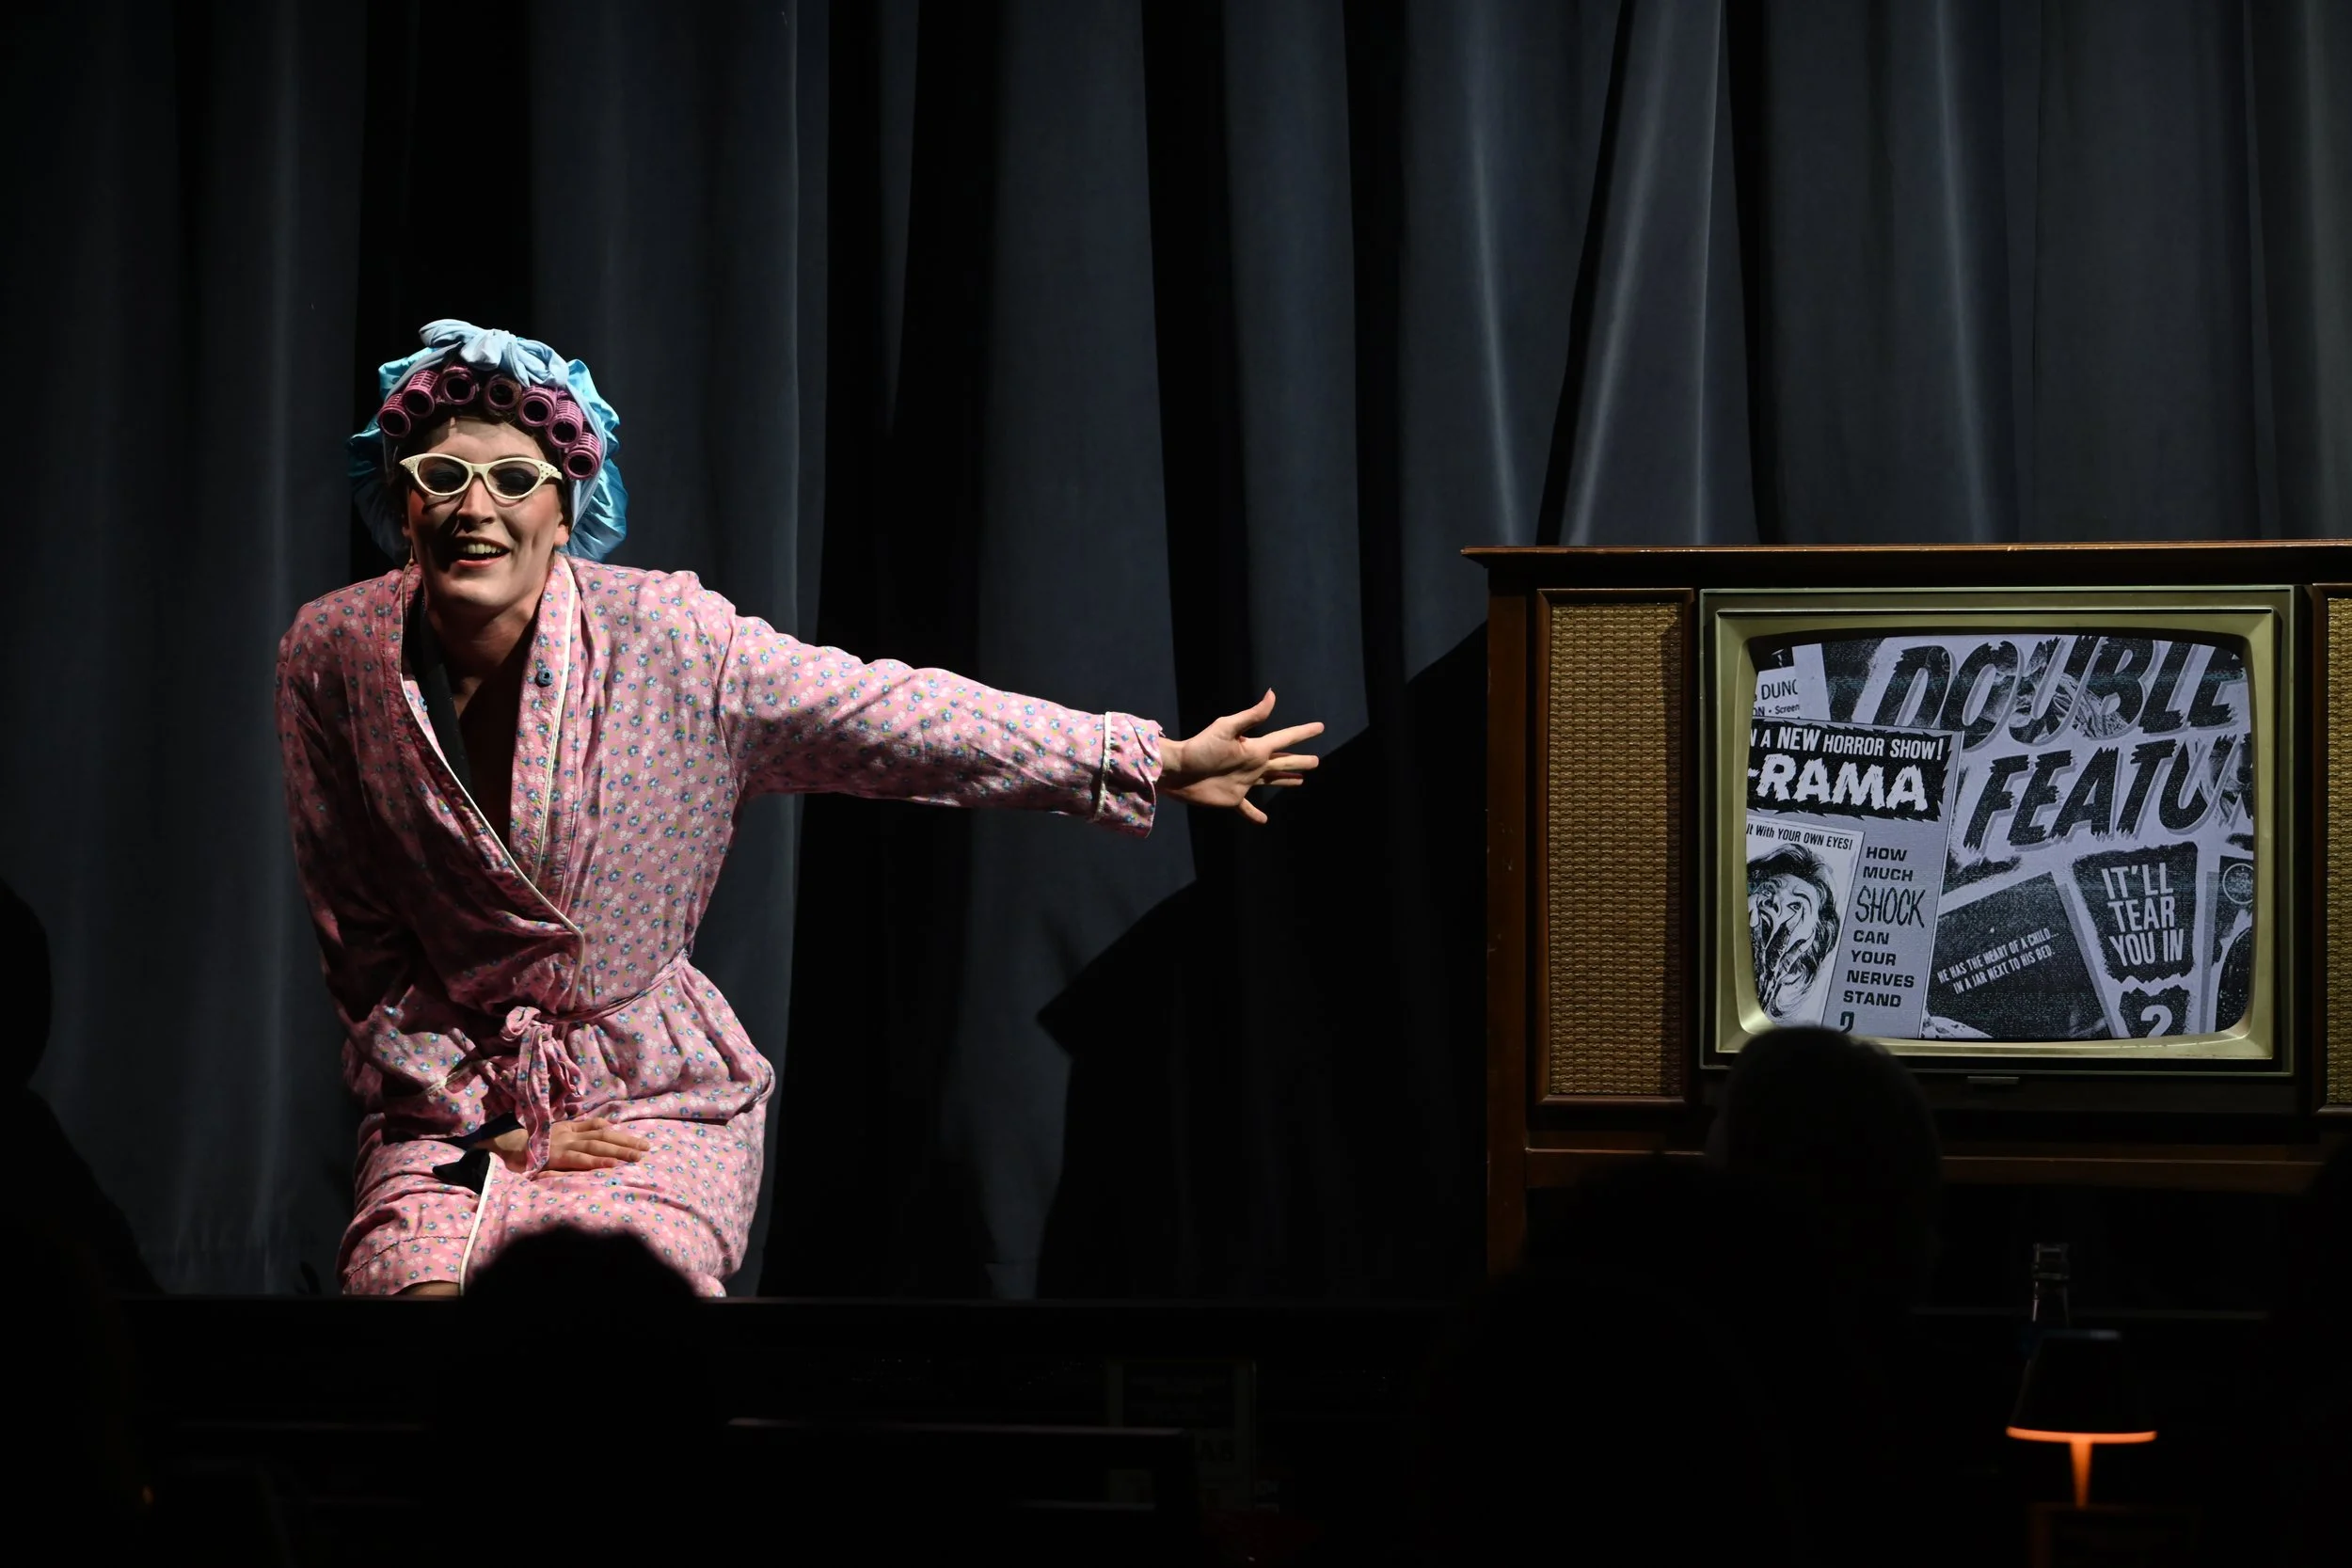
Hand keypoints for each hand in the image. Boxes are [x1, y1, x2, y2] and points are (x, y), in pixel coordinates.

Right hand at [490, 1116, 652, 1172]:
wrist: (500, 1148)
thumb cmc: (526, 1146)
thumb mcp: (552, 1135)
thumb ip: (573, 1133)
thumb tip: (600, 1132)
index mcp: (567, 1128)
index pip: (596, 1126)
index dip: (617, 1131)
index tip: (635, 1138)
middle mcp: (567, 1134)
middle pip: (603, 1135)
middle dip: (626, 1141)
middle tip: (647, 1148)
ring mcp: (562, 1145)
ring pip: (595, 1146)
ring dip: (618, 1151)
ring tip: (637, 1156)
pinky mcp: (555, 1157)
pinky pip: (579, 1160)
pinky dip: (596, 1162)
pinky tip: (611, 1166)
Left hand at [1161, 690, 1323, 824]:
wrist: (1177, 770)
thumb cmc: (1199, 748)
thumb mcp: (1226, 728)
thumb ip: (1251, 716)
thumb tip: (1272, 695)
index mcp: (1254, 748)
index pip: (1285, 739)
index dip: (1303, 733)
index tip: (1320, 727)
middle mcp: (1253, 764)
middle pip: (1283, 761)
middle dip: (1299, 761)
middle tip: (1316, 761)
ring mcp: (1244, 782)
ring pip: (1271, 781)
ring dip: (1286, 780)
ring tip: (1300, 781)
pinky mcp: (1233, 798)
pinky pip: (1247, 808)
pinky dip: (1255, 814)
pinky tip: (1264, 820)